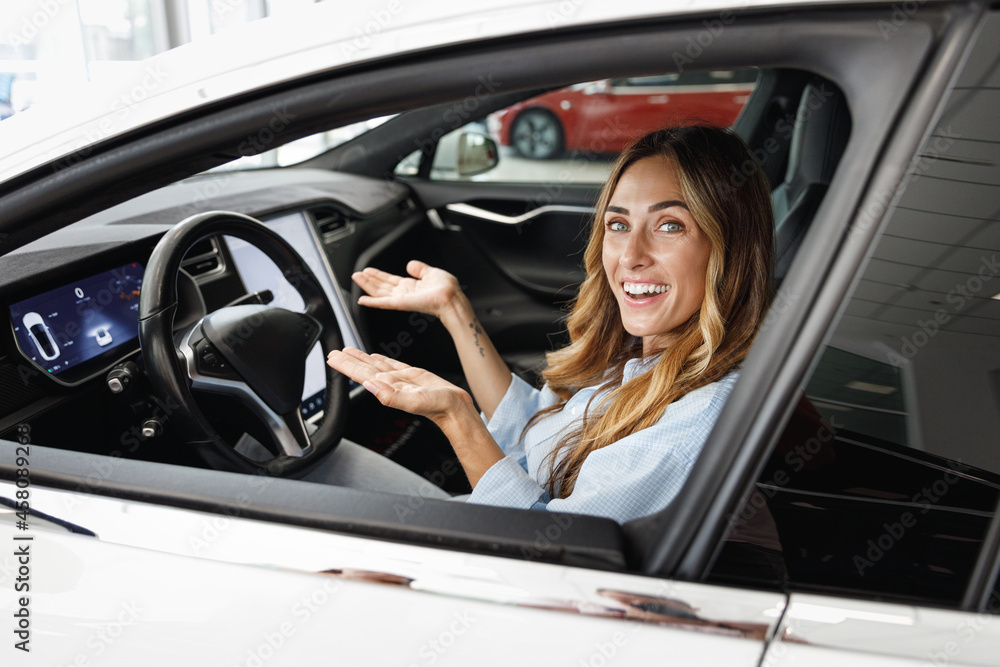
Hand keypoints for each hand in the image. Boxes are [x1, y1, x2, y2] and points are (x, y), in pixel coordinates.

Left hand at [326, 348, 471, 422]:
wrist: (455, 409)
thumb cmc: (439, 407)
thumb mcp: (414, 401)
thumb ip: (391, 396)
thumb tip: (370, 386)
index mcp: (388, 389)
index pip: (362, 375)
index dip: (347, 367)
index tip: (334, 359)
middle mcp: (391, 384)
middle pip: (365, 369)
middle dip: (349, 361)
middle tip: (333, 353)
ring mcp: (401, 380)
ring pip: (376, 366)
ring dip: (361, 358)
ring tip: (348, 351)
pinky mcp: (412, 376)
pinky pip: (392, 365)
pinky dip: (381, 360)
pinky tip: (374, 356)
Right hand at [352, 260, 461, 318]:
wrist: (451, 298)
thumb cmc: (447, 289)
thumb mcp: (431, 273)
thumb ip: (420, 269)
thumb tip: (410, 264)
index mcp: (412, 286)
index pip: (391, 280)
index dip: (379, 275)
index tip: (368, 271)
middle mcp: (405, 293)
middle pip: (382, 286)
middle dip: (369, 280)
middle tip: (357, 274)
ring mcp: (402, 299)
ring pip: (380, 292)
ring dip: (367, 285)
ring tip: (357, 279)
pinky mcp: (401, 303)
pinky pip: (384, 303)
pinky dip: (372, 302)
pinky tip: (362, 300)